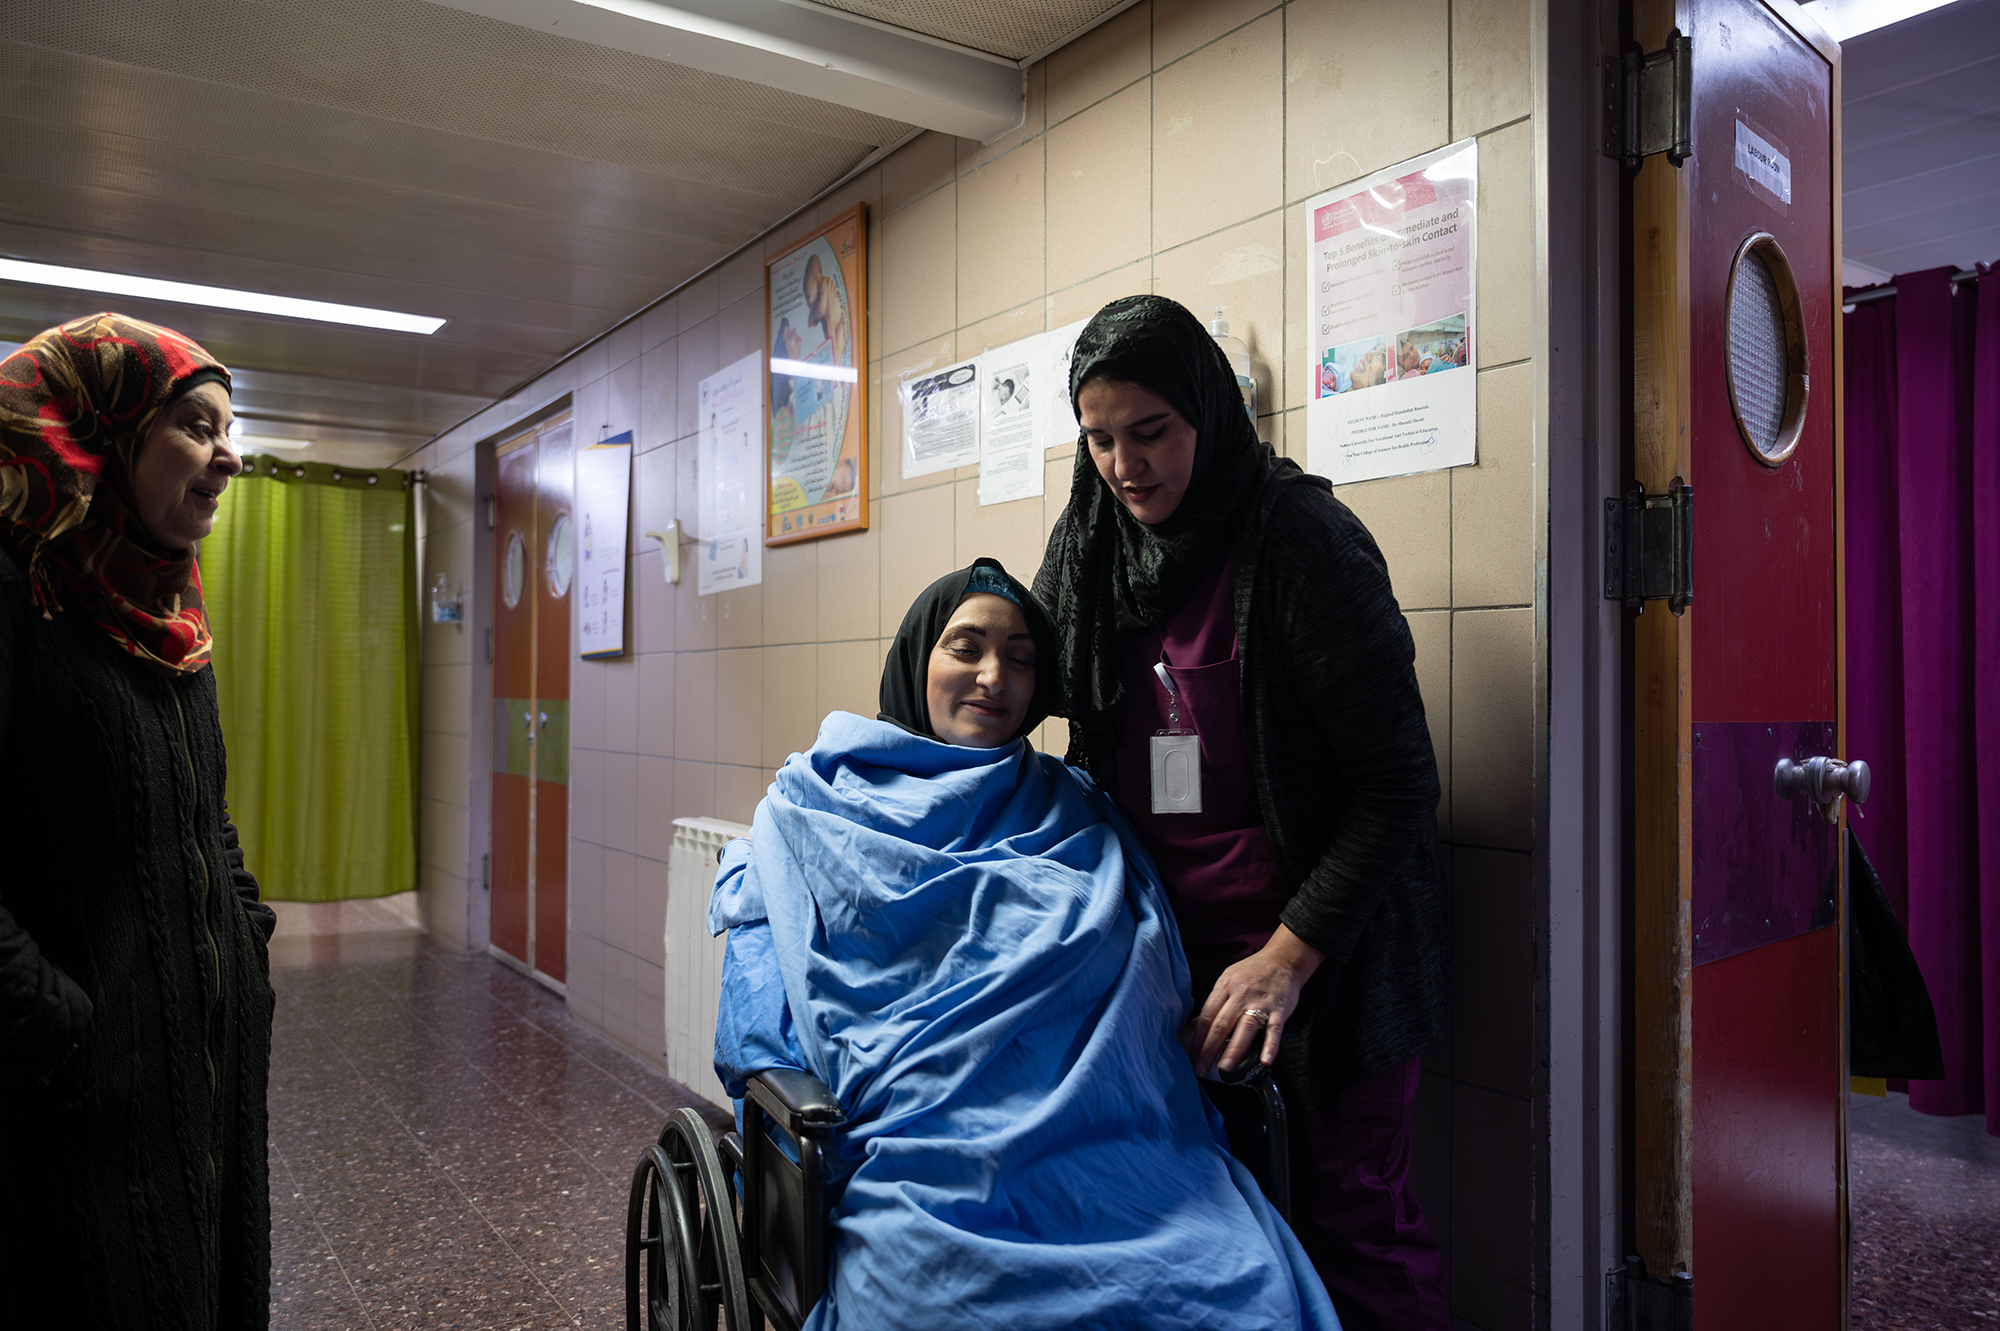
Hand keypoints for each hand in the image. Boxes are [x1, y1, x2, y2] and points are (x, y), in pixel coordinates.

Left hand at [1182, 925, 1324, 1076]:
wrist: (1283, 959)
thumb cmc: (1253, 971)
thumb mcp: (1228, 980)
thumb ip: (1214, 1003)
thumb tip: (1194, 1025)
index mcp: (1224, 986)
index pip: (1206, 1016)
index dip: (1198, 1038)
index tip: (1192, 1056)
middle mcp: (1240, 994)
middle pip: (1221, 1024)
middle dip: (1209, 1049)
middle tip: (1201, 1068)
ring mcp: (1261, 1002)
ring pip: (1245, 1028)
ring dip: (1234, 1050)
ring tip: (1225, 1068)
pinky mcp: (1280, 1009)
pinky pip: (1274, 1029)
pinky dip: (1270, 1045)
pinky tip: (1265, 1060)